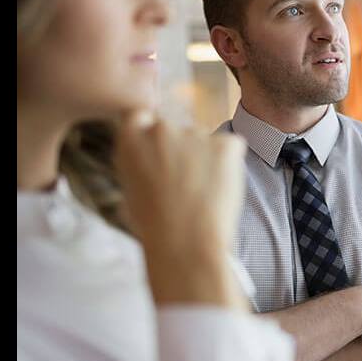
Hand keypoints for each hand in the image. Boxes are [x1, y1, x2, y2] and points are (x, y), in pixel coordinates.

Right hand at [114, 110, 247, 308]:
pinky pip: (232, 148)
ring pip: (205, 141)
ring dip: (207, 159)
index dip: (153, 136)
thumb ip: (140, 165)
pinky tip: (220, 189)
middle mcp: (161, 128)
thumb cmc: (154, 227)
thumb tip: (153, 162)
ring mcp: (194, 133)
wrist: (184, 243)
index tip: (161, 156)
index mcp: (131, 138)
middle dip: (183, 150)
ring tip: (203, 194)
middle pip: (176, 129)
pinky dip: (230, 164)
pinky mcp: (225, 143)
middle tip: (186, 183)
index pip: (142, 118)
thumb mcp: (130, 191)